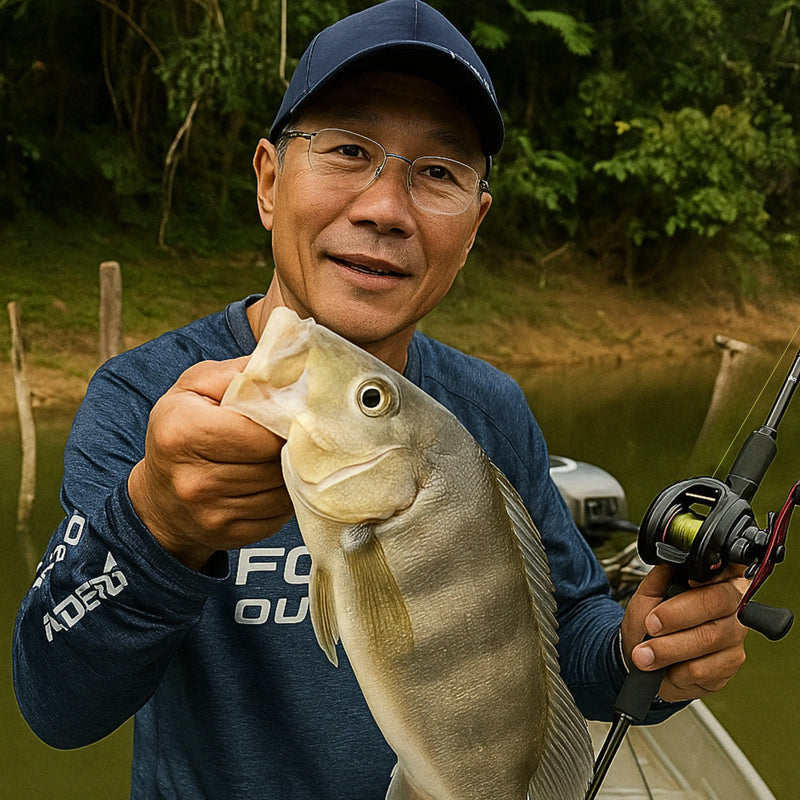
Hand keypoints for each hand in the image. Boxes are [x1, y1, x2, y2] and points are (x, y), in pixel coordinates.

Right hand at [128, 358, 293, 570]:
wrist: (158, 498)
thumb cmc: (182, 428)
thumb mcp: (196, 387)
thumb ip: (240, 373)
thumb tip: (287, 368)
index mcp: (183, 432)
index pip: (261, 432)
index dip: (286, 421)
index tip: (296, 413)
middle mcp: (194, 479)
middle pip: (274, 462)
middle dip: (291, 446)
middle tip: (297, 433)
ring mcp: (211, 513)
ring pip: (282, 490)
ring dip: (291, 473)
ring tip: (283, 456)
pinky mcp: (229, 535)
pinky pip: (279, 515)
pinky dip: (285, 498)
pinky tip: (274, 482)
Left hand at [620, 564, 748, 702]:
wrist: (644, 658)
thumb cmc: (650, 623)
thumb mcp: (647, 595)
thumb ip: (660, 577)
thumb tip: (670, 561)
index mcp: (716, 581)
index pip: (726, 570)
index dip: (712, 575)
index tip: (689, 582)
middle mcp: (732, 607)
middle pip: (716, 603)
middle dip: (677, 615)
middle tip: (650, 625)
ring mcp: (734, 637)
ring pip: (709, 638)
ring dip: (669, 648)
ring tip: (644, 654)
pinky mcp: (729, 666)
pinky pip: (705, 668)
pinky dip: (678, 669)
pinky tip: (667, 668)